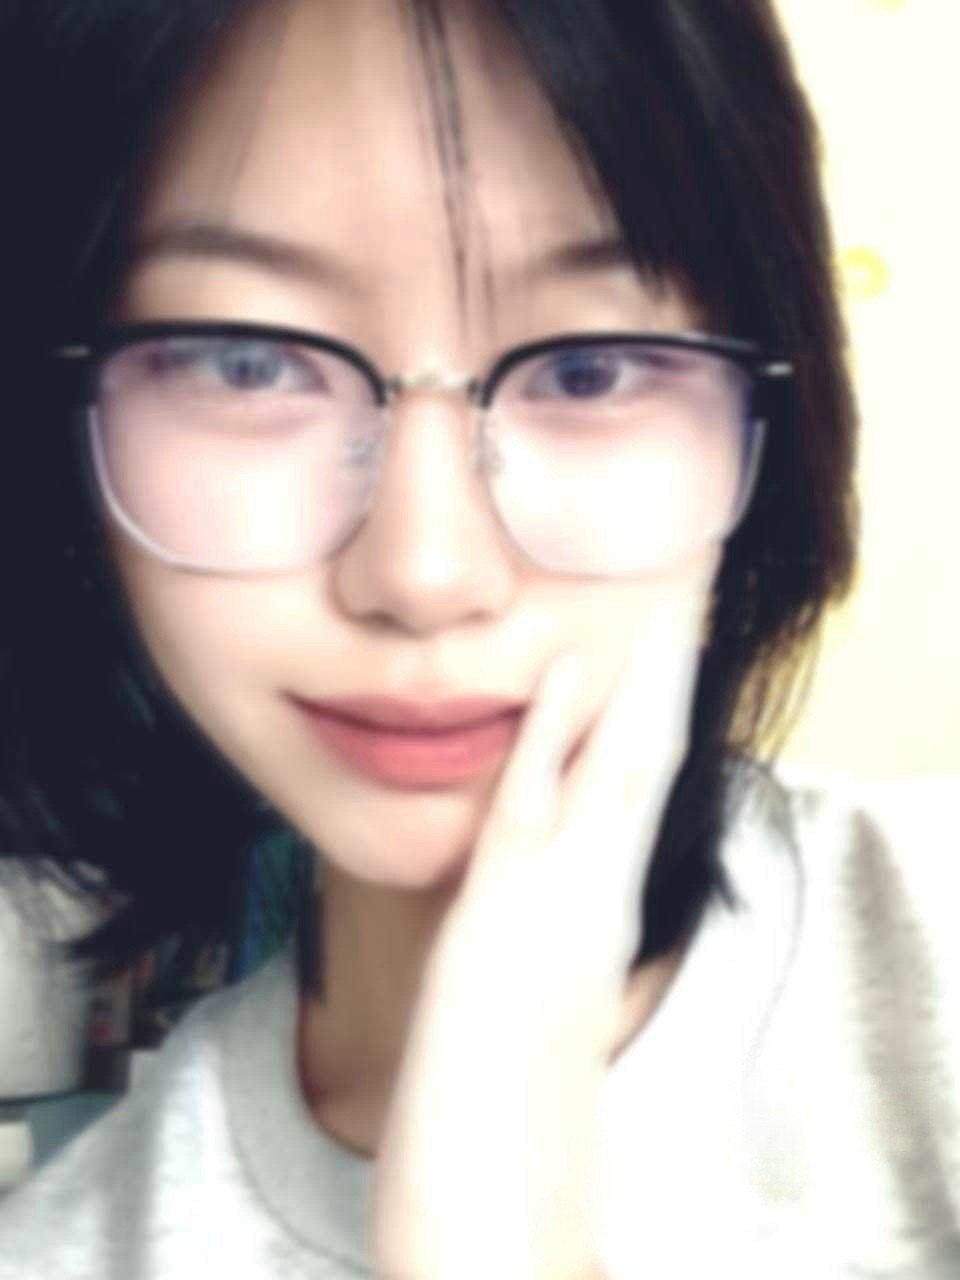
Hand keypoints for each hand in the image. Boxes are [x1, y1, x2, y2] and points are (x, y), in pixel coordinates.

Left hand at [370, 549, 720, 1279]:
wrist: (493, 1185)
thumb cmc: (503, 1094)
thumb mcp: (530, 996)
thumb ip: (540, 937)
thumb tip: (538, 907)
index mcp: (595, 910)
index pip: (633, 801)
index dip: (650, 728)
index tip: (663, 667)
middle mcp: (592, 896)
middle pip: (644, 772)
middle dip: (666, 692)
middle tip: (691, 614)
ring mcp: (556, 899)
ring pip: (612, 774)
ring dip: (637, 692)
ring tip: (666, 618)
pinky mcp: (504, 908)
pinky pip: (533, 802)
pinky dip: (553, 733)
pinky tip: (570, 671)